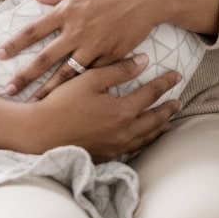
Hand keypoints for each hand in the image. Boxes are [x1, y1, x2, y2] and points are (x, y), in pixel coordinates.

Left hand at [0, 0, 161, 97]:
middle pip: (46, 58)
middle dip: (25, 76)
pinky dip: (82, 87)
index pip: (34, 30)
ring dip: (50, 90)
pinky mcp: (112, 56)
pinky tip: (72, 99)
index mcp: (68, 10)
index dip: (15, 43)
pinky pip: (93, 74)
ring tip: (35, 104)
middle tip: (8, 90)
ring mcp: (95, 46)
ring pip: (67, 74)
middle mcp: (78, 31)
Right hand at [33, 53, 181, 160]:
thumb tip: (144, 61)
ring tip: (168, 122)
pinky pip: (133, 148)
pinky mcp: (106, 156)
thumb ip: (118, 70)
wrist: (40, 134)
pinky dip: (144, 141)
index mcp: (122, 111)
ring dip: (159, 127)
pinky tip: (142, 138)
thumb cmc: (62, 103)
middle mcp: (124, 132)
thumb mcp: (90, 79)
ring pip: (146, 137)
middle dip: (168, 109)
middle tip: (179, 101)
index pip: (151, 95)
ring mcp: (115, 147)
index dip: (165, 83)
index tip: (177, 75)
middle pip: (154, 120)